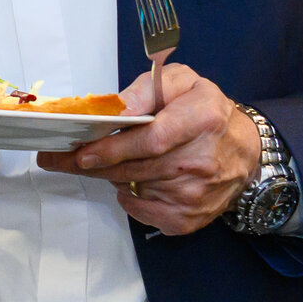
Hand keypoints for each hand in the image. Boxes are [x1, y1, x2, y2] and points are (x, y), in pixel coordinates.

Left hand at [36, 64, 258, 235]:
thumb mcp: (183, 82)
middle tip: (58, 158)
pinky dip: (128, 195)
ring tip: (101, 161)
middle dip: (90, 163)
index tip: (82, 151)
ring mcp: (194, 196)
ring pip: (131, 187)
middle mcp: (201, 162)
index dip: (114, 147)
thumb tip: (118, 107)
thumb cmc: (206, 112)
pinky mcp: (187, 219)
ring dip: (110, 175)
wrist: (244, 152)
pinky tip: (133, 179)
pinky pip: (140, 210)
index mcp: (201, 120)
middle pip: (133, 168)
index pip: (151, 139)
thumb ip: (147, 88)